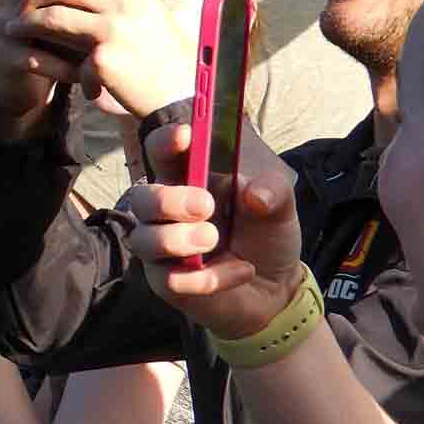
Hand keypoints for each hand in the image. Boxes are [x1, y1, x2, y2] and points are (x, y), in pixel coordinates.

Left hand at [6, 0, 195, 117]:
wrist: (178, 94)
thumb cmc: (160, 51)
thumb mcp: (150, 9)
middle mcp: (126, 4)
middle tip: (21, 1)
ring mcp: (114, 32)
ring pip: (53, 16)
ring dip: (26, 22)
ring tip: (13, 27)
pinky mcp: (103, 61)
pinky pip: (64, 54)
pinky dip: (50, 60)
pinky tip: (39, 62)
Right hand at [125, 121, 306, 339]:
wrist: (275, 289)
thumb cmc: (266, 237)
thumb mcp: (280, 208)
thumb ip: (274, 191)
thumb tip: (255, 196)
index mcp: (187, 181)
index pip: (161, 153)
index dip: (166, 142)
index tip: (186, 135)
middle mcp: (166, 213)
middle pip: (142, 198)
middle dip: (168, 200)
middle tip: (205, 205)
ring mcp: (162, 248)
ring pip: (144, 240)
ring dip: (177, 240)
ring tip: (213, 240)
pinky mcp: (167, 283)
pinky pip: (170, 279)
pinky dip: (206, 278)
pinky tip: (241, 272)